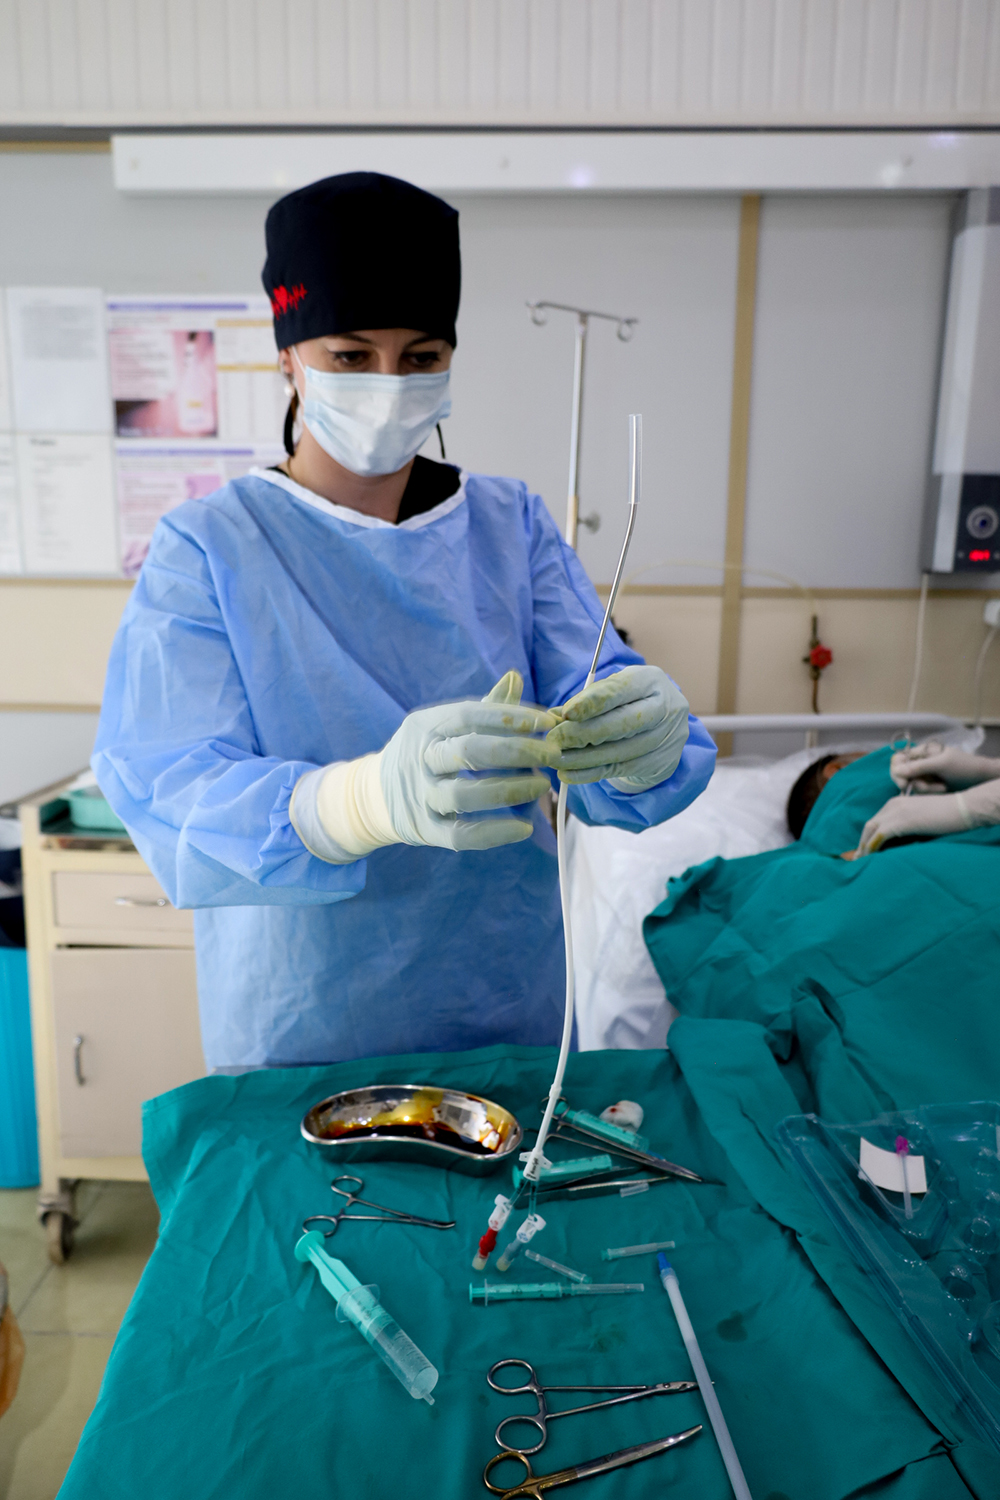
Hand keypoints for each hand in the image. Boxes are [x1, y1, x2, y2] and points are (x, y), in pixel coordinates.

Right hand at [379, 670, 559, 849]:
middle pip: (469, 751)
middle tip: (553, 754)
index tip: (547, 722)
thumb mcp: (445, 725)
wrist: (376, 795)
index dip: (510, 717)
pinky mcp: (425, 830)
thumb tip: (515, 676)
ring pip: (464, 796)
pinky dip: (494, 833)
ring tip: (543, 786)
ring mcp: (420, 796)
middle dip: (517, 752)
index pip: (469, 715)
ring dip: (508, 790)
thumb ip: (484, 707)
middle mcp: (420, 759)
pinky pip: (460, 835)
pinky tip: (524, 827)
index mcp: (426, 726)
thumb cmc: (429, 753)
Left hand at [545, 665, 689, 791]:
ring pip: (619, 751)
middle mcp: (664, 708)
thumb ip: (585, 702)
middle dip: (584, 733)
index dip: (592, 702)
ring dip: (582, 758)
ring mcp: (665, 738)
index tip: (566, 713)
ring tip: (555, 759)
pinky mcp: (659, 764)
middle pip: (624, 723)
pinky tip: (568, 774)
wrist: (666, 728)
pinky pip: (619, 770)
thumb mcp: (612, 692)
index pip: (620, 690)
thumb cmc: (630, 702)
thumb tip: (552, 718)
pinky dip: (590, 773)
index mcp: (650, 681)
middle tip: (554, 740)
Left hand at [858, 792, 972, 854]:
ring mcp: (895, 812)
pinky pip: (879, 836)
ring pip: (870, 830)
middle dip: (862, 842)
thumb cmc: (947, 816)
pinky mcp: (900, 821)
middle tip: (857, 859)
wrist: (962, 808)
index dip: (868, 836)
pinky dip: (871, 847)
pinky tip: (868, 858)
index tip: (864, 850)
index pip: (876, 821)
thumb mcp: (922, 818)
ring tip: (859, 862)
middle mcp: (892, 804)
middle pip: (869, 825)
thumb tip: (898, 842)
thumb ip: (908, 825)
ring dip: (863, 846)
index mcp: (896, 802)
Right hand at [890, 741, 999, 792]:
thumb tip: (896, 770)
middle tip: (925, 788)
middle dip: (914, 783)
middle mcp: (920, 762)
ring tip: (942, 787)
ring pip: (912, 785)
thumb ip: (918, 767)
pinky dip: (930, 792)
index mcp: (921, 752)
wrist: (981, 780)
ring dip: (926, 789)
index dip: (897, 771)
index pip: (898, 760)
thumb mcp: (941, 764)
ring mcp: (925, 775)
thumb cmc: (963, 766)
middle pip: (903, 775)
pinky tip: (942, 789)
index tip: (904, 783)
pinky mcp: (930, 786)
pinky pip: (921, 792)